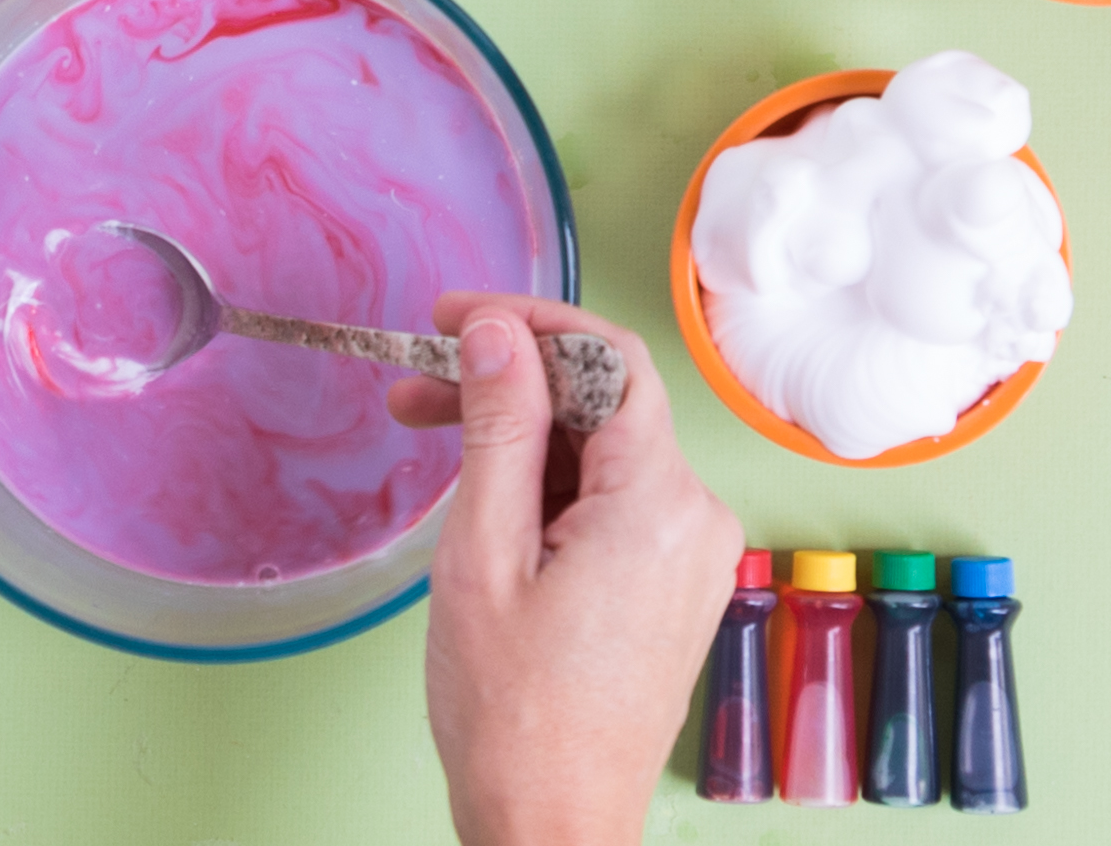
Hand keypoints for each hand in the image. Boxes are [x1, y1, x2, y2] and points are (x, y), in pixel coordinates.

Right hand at [390, 294, 742, 845]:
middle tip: (416, 382)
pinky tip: (484, 488)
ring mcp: (688, 552)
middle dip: (507, 379)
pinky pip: (611, 495)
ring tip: (426, 432)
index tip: (455, 317)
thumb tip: (499, 332)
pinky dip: (547, 479)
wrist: (552, 825)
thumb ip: (498, 429)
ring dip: (518, 431)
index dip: (530, 319)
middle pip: (601, 401)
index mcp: (658, 504)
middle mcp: (694, 517)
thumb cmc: (514, 714)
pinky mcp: (669, 578)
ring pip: (600, 448)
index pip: (610, 357)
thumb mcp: (484, 553)